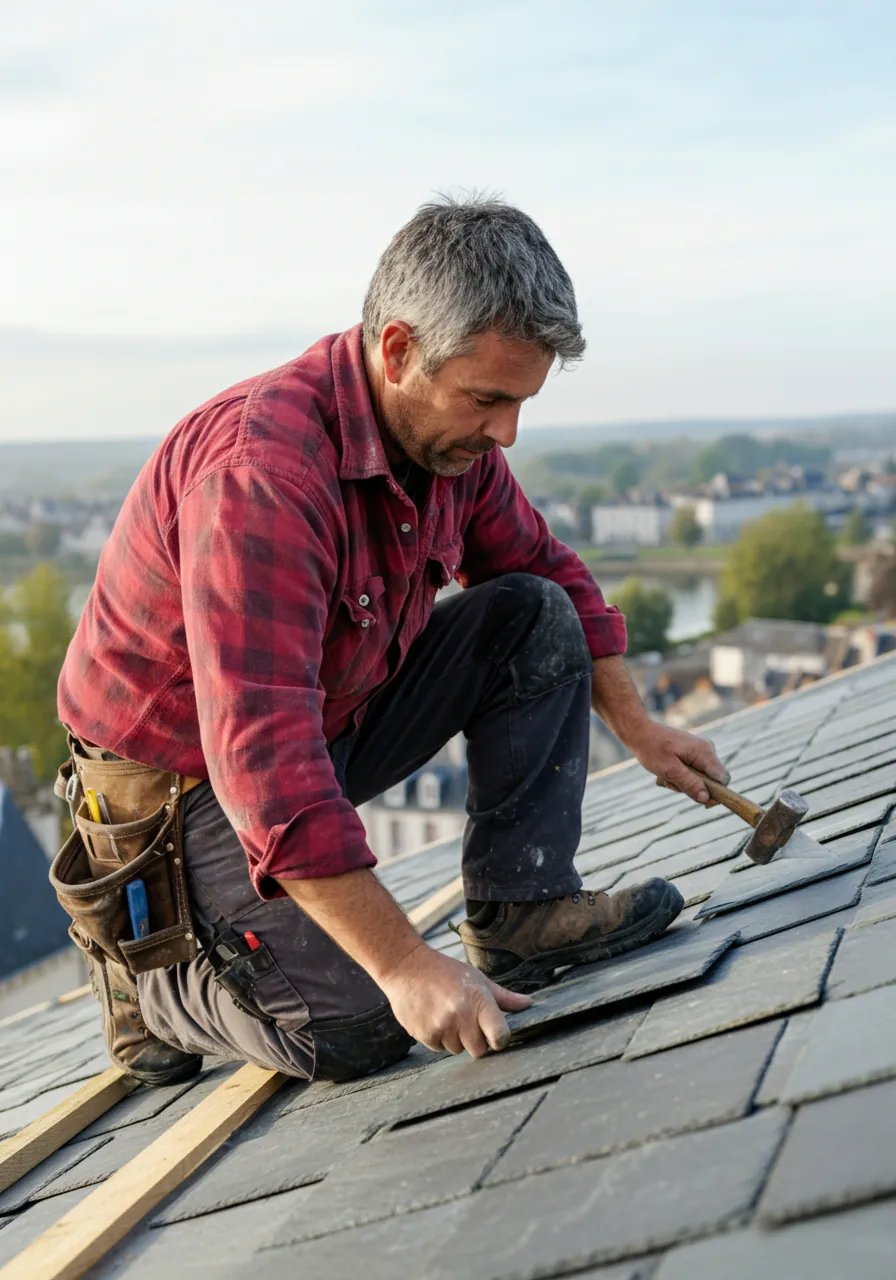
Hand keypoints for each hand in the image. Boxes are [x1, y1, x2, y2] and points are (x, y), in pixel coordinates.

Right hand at [378, 943, 531, 1056]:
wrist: (406, 967)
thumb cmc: (445, 971)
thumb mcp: (477, 978)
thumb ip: (503, 997)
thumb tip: (529, 1004)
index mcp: (478, 1001)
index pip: (500, 1036)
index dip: (499, 1038)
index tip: (495, 1033)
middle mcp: (461, 1016)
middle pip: (479, 1049)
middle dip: (475, 1039)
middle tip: (466, 1019)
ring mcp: (441, 1027)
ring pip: (457, 1049)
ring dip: (455, 1037)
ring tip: (446, 1014)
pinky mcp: (424, 1035)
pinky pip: (438, 1048)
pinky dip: (438, 1037)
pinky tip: (433, 1017)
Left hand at [626, 722, 729, 805]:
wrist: (639, 732)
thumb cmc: (652, 748)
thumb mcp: (668, 769)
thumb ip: (689, 783)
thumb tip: (707, 799)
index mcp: (704, 752)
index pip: (723, 779)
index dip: (717, 794)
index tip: (702, 803)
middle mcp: (707, 750)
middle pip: (711, 782)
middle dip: (692, 787)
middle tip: (671, 782)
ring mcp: (700, 752)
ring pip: (700, 779)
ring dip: (682, 783)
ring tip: (664, 775)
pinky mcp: (693, 755)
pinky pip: (692, 774)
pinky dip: (679, 777)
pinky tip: (665, 772)